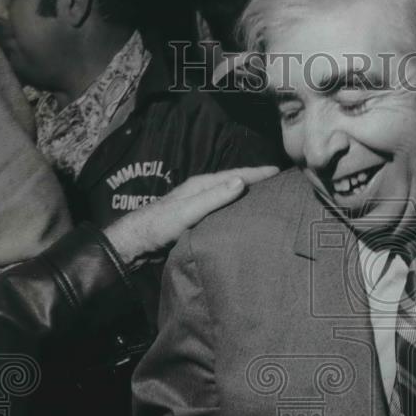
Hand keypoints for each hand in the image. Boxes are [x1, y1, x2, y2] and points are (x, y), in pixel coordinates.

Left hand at [103, 166, 279, 265]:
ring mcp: (198, 206)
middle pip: (234, 183)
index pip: (236, 175)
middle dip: (256, 181)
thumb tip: (242, 181)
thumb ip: (214, 197)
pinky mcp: (196, 220)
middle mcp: (201, 192)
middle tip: (279, 184)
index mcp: (201, 185)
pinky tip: (243, 218)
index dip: (257, 173)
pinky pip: (223, 211)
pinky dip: (236, 210)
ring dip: (246, 196)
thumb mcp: (189, 210)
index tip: (279, 172)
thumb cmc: (159, 225)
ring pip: (228, 197)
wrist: (136, 244)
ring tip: (266, 200)